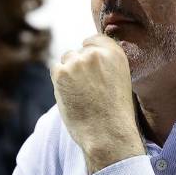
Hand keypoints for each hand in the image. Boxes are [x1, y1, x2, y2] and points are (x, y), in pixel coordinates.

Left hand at [51, 35, 143, 174]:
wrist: (107, 134)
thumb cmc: (115, 114)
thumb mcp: (120, 81)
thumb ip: (106, 66)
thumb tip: (89, 58)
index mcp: (115, 54)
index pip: (94, 40)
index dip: (89, 50)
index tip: (88, 61)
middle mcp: (96, 53)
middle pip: (77, 52)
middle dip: (78, 66)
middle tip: (85, 88)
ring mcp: (77, 62)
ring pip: (66, 60)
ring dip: (68, 73)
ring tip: (79, 95)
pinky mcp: (61, 73)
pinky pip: (55, 70)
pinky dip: (59, 82)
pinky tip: (70, 96)